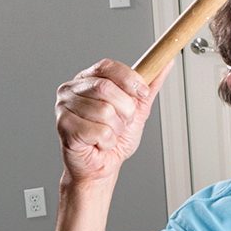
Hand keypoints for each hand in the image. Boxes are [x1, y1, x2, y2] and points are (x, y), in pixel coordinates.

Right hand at [54, 58, 169, 184]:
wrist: (102, 167)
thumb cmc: (116, 137)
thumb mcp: (138, 107)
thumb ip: (150, 84)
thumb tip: (166, 63)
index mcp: (88, 78)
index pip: (108, 66)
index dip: (130, 79)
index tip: (143, 93)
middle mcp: (71, 89)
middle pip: (105, 88)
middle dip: (125, 108)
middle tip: (124, 120)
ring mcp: (64, 108)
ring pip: (103, 110)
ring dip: (116, 127)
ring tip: (110, 132)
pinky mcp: (63, 127)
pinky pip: (98, 131)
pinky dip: (107, 140)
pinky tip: (100, 143)